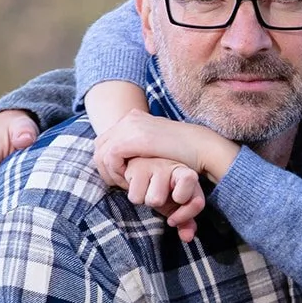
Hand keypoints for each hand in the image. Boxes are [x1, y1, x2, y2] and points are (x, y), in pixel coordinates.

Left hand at [95, 111, 237, 185]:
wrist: (201, 146)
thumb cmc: (184, 152)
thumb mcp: (156, 145)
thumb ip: (140, 147)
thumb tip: (128, 159)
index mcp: (133, 118)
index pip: (106, 140)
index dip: (108, 162)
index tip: (121, 178)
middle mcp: (129, 119)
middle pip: (99, 145)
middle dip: (104, 168)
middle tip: (118, 184)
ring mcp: (131, 126)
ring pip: (102, 152)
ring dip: (110, 171)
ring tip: (124, 184)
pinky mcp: (135, 139)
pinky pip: (111, 157)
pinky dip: (116, 171)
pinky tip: (129, 180)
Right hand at [118, 156, 205, 241]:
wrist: (144, 167)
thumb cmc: (164, 188)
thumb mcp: (176, 205)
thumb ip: (185, 222)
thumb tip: (187, 238)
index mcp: (189, 177)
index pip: (195, 200)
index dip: (186, 214)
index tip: (172, 220)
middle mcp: (173, 168)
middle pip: (162, 201)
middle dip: (158, 204)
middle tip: (158, 196)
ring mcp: (155, 166)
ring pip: (151, 200)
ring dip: (146, 200)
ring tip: (148, 189)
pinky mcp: (137, 167)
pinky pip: (135, 197)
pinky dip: (136, 196)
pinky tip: (139, 185)